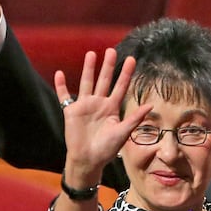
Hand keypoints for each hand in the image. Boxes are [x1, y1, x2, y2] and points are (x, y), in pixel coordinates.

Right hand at [55, 47, 151, 183]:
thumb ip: (135, 118)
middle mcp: (99, 103)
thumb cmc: (107, 149)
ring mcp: (84, 106)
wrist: (89, 160)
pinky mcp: (71, 111)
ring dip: (88, 69)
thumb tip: (151, 105)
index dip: (126, 73)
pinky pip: (64, 96)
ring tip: (91, 54)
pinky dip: (61, 86)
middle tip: (111, 51)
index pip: (120, 87)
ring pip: (86, 83)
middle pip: (104, 80)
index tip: (132, 59)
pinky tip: (59, 74)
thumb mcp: (123, 132)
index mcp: (112, 108)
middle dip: (108, 66)